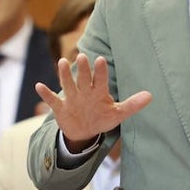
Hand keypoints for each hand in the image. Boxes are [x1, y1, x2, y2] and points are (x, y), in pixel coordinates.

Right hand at [33, 54, 151, 151]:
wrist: (84, 132)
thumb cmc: (102, 119)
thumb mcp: (118, 113)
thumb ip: (132, 104)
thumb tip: (150, 96)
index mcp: (98, 92)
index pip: (100, 80)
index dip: (100, 71)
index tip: (101, 60)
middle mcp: (84, 92)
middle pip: (83, 79)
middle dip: (82, 69)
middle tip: (81, 57)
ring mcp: (71, 99)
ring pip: (67, 85)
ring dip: (64, 75)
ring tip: (61, 62)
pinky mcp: (60, 108)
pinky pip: (52, 100)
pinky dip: (45, 95)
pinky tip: (39, 86)